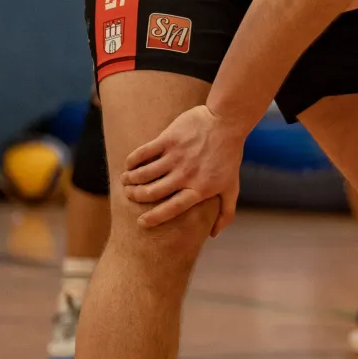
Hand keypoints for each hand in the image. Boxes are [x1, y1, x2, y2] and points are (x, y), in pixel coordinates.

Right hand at [121, 105, 244, 233]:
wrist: (227, 123)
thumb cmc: (229, 157)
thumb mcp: (231, 187)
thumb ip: (225, 212)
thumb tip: (213, 235)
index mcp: (199, 189)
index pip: (171, 209)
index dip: (154, 218)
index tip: (141, 222)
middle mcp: (185, 175)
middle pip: (152, 192)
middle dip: (136, 196)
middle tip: (129, 195)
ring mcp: (176, 157)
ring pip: (144, 174)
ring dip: (131, 179)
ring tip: (126, 181)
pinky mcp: (169, 139)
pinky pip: (144, 152)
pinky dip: (132, 160)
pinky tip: (129, 164)